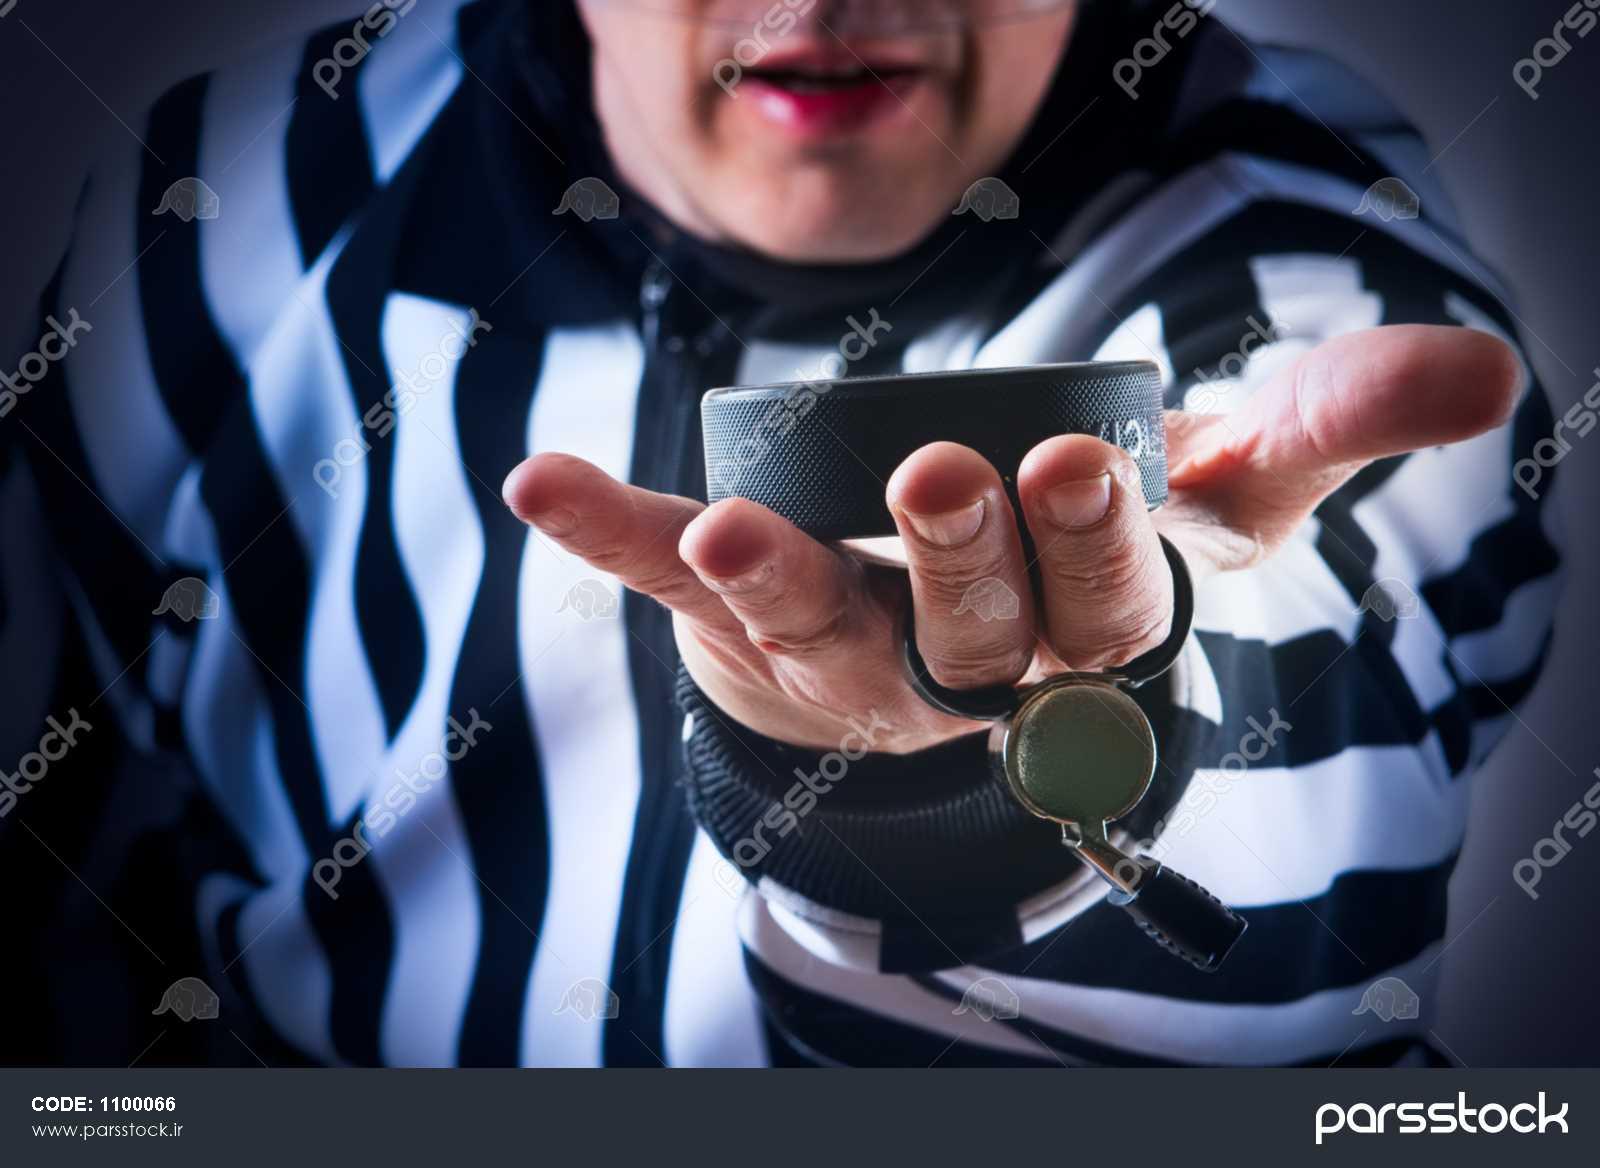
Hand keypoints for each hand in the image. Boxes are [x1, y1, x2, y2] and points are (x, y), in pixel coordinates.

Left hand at [502, 325, 1518, 752]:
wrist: (986, 618)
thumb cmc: (1106, 542)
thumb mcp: (1236, 480)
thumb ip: (1337, 422)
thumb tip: (1480, 373)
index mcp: (1084, 635)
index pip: (1099, 605)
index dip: (1089, 545)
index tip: (1072, 464)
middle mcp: (965, 667)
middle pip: (962, 632)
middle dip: (953, 563)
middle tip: (937, 482)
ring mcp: (849, 650)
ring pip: (815, 641)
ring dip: (769, 586)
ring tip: (718, 534)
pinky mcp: (751, 620)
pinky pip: (675, 580)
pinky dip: (608, 532)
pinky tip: (542, 478)